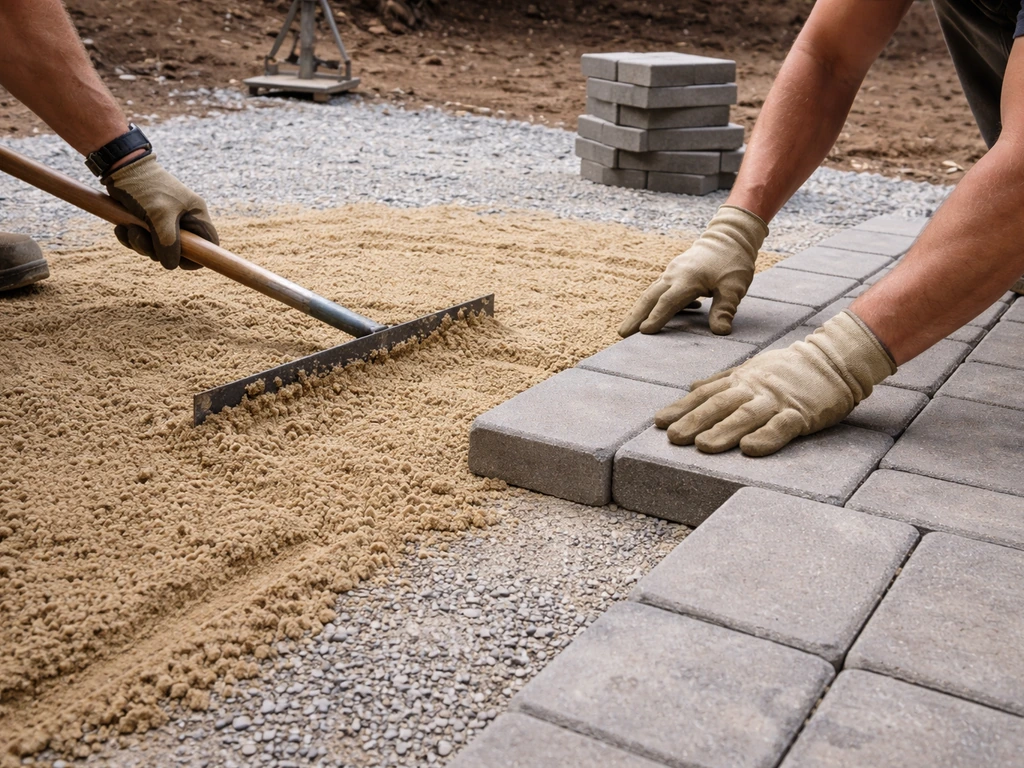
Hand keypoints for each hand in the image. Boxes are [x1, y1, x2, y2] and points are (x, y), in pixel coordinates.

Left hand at [103, 154, 218, 269]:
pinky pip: (143, 241)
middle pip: (179, 251)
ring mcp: (165, 220)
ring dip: (139, 243)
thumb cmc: (144, 187)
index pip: (209, 244)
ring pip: (157, 247)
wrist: (118, 166)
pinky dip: (131, 238)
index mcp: (195, 214)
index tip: (177, 260)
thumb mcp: (159, 215)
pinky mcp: (147, 220)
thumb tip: (171, 265)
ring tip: (128, 228)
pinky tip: (121, 228)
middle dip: (157, 250)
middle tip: (141, 237)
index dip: (197, 257)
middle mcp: (183, 218)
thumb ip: (168, 243)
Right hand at [618, 205, 767, 336]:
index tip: (644, 332)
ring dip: (639, 310)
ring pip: (650, 293)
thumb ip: (725, 309)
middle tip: (622, 334)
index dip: (656, 317)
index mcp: (688, 279)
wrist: (729, 235)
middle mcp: (674, 275)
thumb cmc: (734, 262)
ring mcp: (672, 272)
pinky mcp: (674, 272)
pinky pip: (659, 289)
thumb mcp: (735, 287)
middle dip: (635, 316)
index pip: (668, 302)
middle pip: (650, 297)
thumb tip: (720, 332)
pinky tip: (663, 315)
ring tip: (628, 327)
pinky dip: (653, 303)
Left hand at [655, 310, 895, 456]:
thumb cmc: (790, 367)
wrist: (835, 358)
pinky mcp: (802, 414)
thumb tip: (691, 387)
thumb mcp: (751, 368)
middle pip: (720, 404)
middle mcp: (754, 388)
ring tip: (702, 446)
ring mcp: (777, 401)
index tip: (659, 422)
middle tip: (673, 437)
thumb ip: (721, 379)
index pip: (705, 394)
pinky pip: (782, 426)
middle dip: (694, 421)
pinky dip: (766, 437)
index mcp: (741, 379)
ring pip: (746, 415)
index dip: (681, 408)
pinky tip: (749, 450)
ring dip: (723, 431)